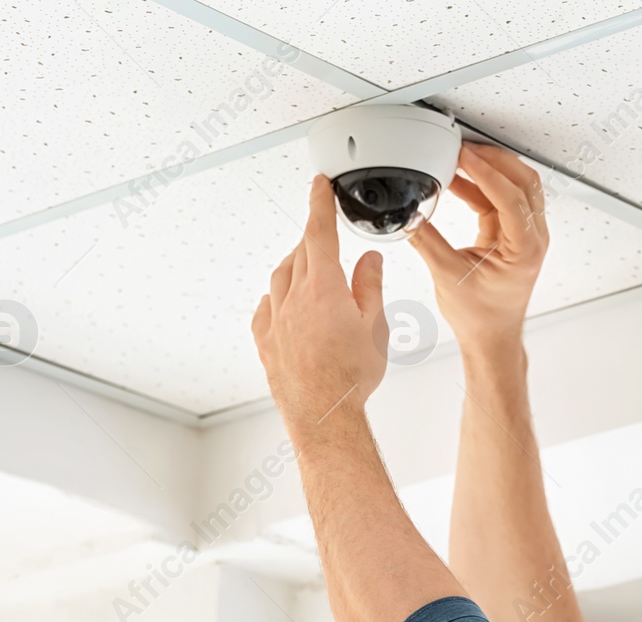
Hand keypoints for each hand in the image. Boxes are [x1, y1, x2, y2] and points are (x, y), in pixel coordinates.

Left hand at [252, 175, 385, 440]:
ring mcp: (276, 320)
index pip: (320, 232)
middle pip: (301, 253)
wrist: (324, 415)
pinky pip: (265, 308)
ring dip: (295, 265)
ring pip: (281, 278)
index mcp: (325, 288)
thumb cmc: (351, 378)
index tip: (319, 186)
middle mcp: (294, 299)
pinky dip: (276, 297)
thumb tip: (368, 261)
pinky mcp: (266, 342)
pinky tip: (283, 302)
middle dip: (313, 238)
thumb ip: (370, 288)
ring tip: (309, 267)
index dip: (319, 204)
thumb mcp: (376, 328)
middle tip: (324, 233)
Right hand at [405, 141, 548, 353]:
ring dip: (490, 169)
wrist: (491, 337)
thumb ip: (426, 241)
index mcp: (525, 248)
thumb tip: (409, 215)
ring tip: (460, 159)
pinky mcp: (513, 234)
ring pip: (517, 186)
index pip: (510, 197)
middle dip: (493, 160)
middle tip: (464, 148)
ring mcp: (526, 234)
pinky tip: (458, 180)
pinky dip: (481, 186)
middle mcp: (532, 237)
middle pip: (523, 181)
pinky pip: (501, 199)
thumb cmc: (482, 317)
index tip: (463, 155)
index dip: (485, 171)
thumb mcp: (448, 276)